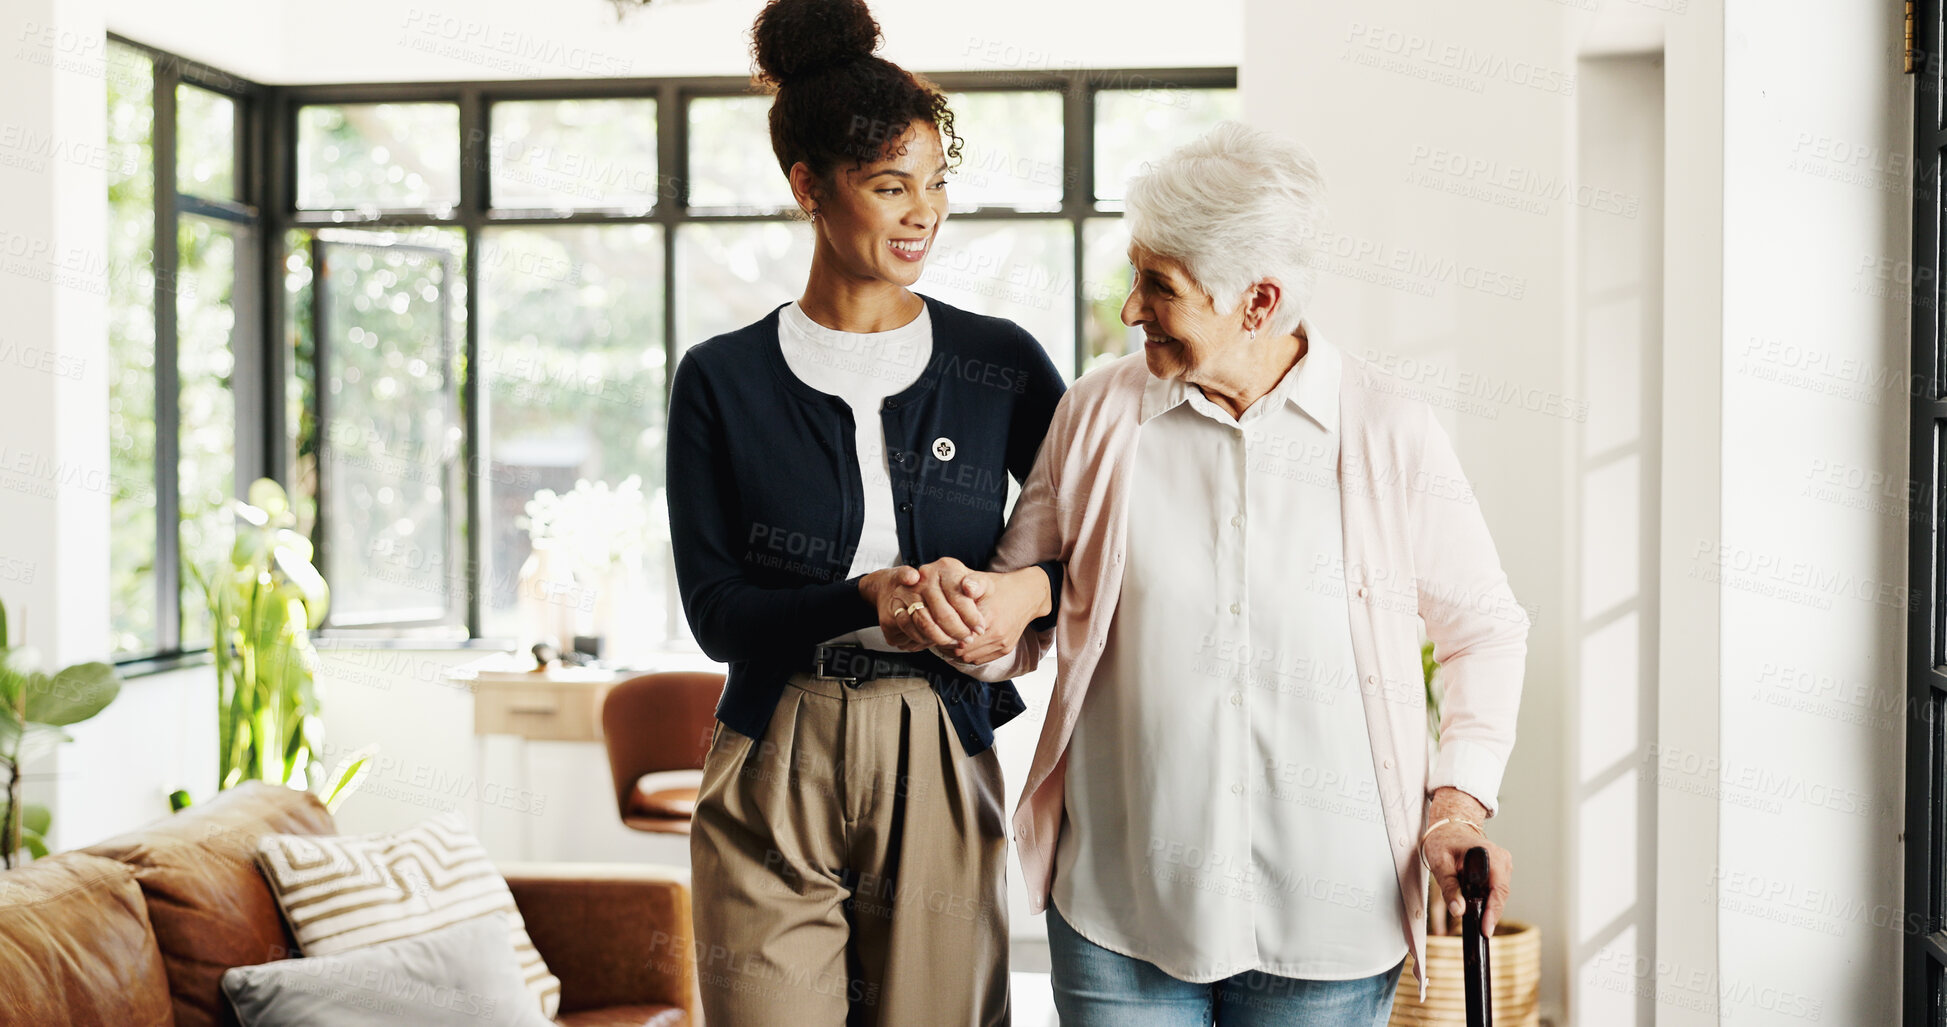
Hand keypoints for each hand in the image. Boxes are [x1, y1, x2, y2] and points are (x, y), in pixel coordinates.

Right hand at [859, 563, 985, 650]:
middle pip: (943, 613)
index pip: (959, 597)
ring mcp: (904, 593)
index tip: (980, 629)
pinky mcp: (892, 610)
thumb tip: (970, 589)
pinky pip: (910, 631)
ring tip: (953, 642)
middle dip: (958, 631)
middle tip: (967, 640)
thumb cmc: (943, 585)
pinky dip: (922, 639)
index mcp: (944, 567)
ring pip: (925, 624)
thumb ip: (976, 584)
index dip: (971, 616)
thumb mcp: (966, 580)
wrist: (896, 584)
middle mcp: (923, 577)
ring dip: (941, 638)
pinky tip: (933, 640)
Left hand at [942, 566, 1051, 665]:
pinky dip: (970, 654)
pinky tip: (964, 643)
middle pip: (962, 652)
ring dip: (959, 652)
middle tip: (941, 636)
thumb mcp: (984, 579)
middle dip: (949, 646)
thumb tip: (966, 587)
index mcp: (990, 617)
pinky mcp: (1005, 649)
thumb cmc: (1000, 587)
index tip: (938, 629)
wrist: (1028, 595)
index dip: (946, 636)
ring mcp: (1002, 644)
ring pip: (970, 658)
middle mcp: (997, 634)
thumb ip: (972, 583)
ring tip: (951, 639)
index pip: (959, 638)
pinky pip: (981, 660)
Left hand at [1422, 787, 1512, 936]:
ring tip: (1479, 923)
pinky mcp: (1500, 871)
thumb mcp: (1440, 864)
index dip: (1493, 910)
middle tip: (1482, 931)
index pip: (1497, 888)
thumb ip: (1449, 888)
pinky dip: (1489, 901)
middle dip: (1492, 914)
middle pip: (1501, 894)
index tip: (1486, 928)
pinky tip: (1480, 910)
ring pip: (1500, 894)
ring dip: (1490, 908)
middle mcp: (1501, 859)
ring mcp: (1503, 865)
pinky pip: (1497, 890)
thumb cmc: (1444, 842)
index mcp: (1489, 854)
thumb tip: (1458, 911)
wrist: (1448, 829)